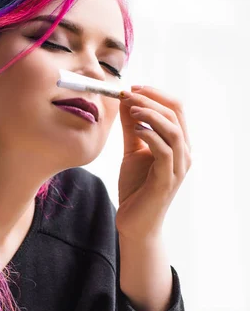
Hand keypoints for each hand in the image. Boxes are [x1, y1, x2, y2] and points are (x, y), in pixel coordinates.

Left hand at [116, 85, 191, 240]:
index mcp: (178, 144)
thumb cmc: (136, 188)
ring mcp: (178, 167)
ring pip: (173, 130)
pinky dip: (150, 135)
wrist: (135, 223)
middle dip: (151, 99)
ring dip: (151, 114)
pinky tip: (135, 128)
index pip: (175, 108)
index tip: (132, 87)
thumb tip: (125, 101)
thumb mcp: (132, 151)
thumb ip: (131, 128)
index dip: (155, 94)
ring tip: (130, 108)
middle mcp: (184, 153)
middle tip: (128, 93)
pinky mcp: (167, 180)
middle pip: (176, 114)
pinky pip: (164, 151)